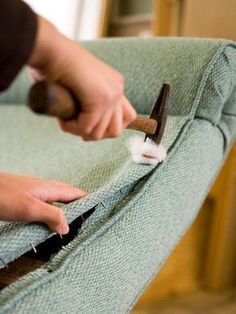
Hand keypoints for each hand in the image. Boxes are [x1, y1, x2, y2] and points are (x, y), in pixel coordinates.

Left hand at [0, 172, 85, 233]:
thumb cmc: (3, 195)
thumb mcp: (30, 208)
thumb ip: (51, 215)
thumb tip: (67, 227)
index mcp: (49, 188)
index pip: (75, 193)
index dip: (88, 199)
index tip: (100, 207)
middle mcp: (44, 188)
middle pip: (68, 195)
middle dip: (80, 204)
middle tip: (89, 216)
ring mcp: (34, 192)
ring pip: (56, 201)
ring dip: (66, 209)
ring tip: (73, 221)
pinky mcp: (26, 197)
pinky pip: (45, 205)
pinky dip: (52, 212)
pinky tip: (49, 220)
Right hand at [28, 16, 136, 140]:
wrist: (49, 48)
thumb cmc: (55, 65)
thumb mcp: (80, 86)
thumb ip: (89, 102)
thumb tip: (88, 128)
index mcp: (115, 84)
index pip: (126, 117)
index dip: (106, 128)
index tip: (88, 126)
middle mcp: (117, 88)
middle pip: (117, 130)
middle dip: (95, 134)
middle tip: (77, 128)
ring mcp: (110, 94)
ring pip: (100, 133)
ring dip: (80, 132)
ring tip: (66, 120)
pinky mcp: (99, 99)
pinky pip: (86, 127)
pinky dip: (72, 128)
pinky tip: (62, 118)